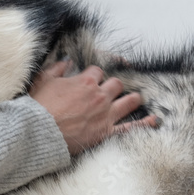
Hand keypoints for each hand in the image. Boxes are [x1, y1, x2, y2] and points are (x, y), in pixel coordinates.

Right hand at [29, 60, 156, 154]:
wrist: (39, 132)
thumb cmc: (39, 107)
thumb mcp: (43, 80)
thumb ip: (57, 68)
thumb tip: (66, 62)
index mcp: (86, 81)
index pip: (98, 72)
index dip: (94, 76)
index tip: (90, 80)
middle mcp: (100, 95)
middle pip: (116, 84)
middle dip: (113, 86)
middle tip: (111, 91)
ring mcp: (106, 114)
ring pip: (129, 101)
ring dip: (133, 98)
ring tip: (136, 99)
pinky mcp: (106, 132)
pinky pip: (131, 128)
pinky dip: (144, 124)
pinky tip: (154, 120)